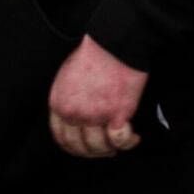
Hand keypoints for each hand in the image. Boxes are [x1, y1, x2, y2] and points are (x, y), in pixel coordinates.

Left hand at [46, 34, 149, 158]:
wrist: (116, 41)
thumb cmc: (97, 52)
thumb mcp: (68, 76)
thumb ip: (69, 99)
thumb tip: (81, 116)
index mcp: (59, 103)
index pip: (62, 138)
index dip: (76, 148)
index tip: (88, 148)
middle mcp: (74, 113)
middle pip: (80, 147)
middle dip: (95, 152)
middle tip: (108, 149)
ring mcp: (94, 115)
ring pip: (100, 147)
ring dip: (112, 148)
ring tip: (124, 140)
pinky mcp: (117, 113)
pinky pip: (120, 140)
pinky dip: (128, 142)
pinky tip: (134, 137)